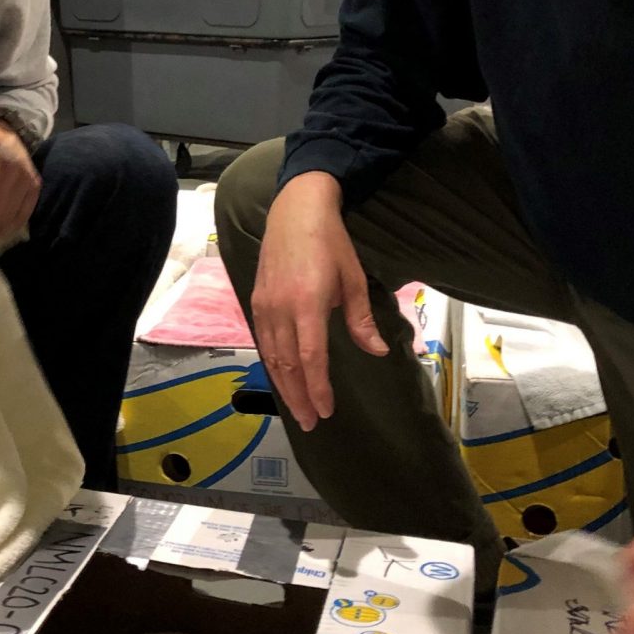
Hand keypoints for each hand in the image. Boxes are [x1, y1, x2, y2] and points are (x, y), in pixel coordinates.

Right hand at [251, 172, 387, 430]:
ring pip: (271, 357)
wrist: (295, 210)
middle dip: (298, 397)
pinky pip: (264, 342)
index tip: (326, 410)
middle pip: (287, 364)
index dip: (317, 388)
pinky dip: (273, 365)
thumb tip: (378, 352)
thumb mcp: (352, 279)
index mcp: (306, 304)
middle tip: (310, 423)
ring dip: (284, 386)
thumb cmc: (330, 242)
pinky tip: (283, 377)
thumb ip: (361, 319)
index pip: (310, 358)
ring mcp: (263, 306)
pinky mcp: (256, 302)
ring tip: (297, 408)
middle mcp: (280, 309)